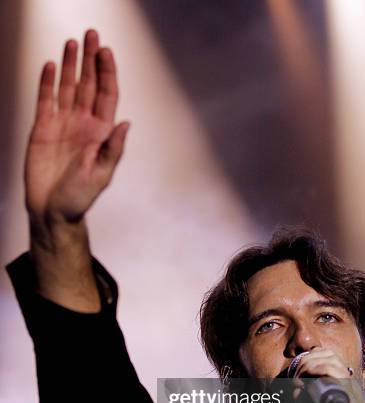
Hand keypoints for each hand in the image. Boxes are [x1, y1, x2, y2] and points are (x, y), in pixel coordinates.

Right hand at [25, 29, 129, 222]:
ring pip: (67, 87)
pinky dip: (46, 83)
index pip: (107, 96)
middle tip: (91, 34)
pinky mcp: (42, 128)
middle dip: (90, 60)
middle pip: (89, 85)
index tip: (105, 51)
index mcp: (101, 133)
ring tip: (71, 42)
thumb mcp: (101, 175)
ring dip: (70, 65)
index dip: (107, 73)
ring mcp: (63, 124)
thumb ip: (113, 149)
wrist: (52, 210)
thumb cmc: (79, 197)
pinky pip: (45, 100)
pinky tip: (49, 66)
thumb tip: (126, 123)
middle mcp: (83, 124)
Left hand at [292, 348, 364, 402]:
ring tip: (298, 380)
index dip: (306, 360)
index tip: (293, 377)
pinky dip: (314, 369)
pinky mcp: (348, 392)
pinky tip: (303, 381)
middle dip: (303, 361)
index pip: (323, 356)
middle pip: (323, 353)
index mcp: (339, 385)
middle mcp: (345, 381)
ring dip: (307, 364)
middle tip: (294, 379)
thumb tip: (295, 388)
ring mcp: (348, 385)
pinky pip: (331, 370)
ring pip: (327, 357)